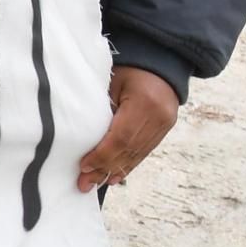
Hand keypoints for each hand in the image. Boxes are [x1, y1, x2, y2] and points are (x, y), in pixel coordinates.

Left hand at [77, 65, 180, 191]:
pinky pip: (144, 152)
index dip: (102, 155)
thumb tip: (81, 133)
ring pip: (137, 154)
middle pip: (128, 150)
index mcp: (144, 102)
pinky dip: (128, 165)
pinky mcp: (165, 130)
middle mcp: (159, 117)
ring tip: (95, 184)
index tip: (83, 166)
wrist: (161, 62)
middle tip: (84, 184)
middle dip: (104, 168)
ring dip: (114, 171)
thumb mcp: (112, 79)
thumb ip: (101, 105)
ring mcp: (165, 125)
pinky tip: (114, 177)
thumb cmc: (129, 68)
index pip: (121, 136)